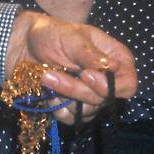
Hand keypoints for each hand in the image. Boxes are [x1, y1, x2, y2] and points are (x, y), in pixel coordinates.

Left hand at [6, 10, 136, 122]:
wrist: (25, 45)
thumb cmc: (52, 34)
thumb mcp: (72, 37)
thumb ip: (90, 54)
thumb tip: (111, 67)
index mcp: (116, 59)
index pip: (128, 84)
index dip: (110, 86)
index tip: (86, 75)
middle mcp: (108, 80)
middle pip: (105, 99)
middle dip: (78, 89)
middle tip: (55, 73)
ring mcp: (92, 95)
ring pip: (88, 111)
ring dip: (65, 96)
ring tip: (47, 77)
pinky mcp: (75, 106)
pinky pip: (73, 118)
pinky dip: (58, 107)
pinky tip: (49, 92)